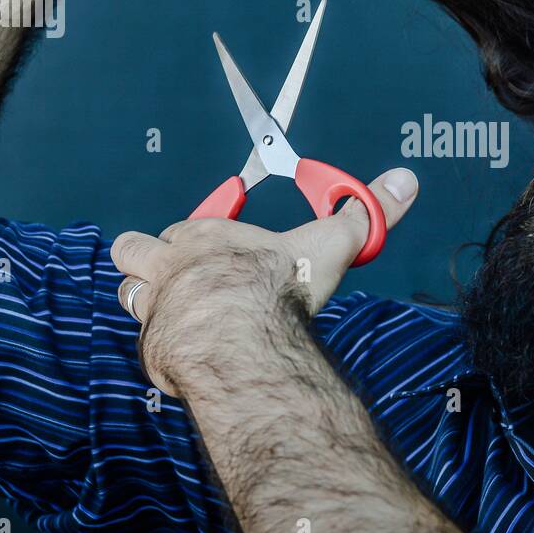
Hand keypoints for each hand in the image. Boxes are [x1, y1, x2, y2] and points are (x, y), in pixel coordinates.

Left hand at [109, 168, 417, 395]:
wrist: (243, 336)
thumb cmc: (279, 286)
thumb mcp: (332, 242)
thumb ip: (366, 213)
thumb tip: (406, 180)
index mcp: (204, 236)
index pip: (181, 226)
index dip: (195, 234)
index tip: (214, 243)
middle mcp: (169, 266)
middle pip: (133, 250)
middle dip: (147, 259)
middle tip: (175, 275)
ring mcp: (155, 308)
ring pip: (128, 293)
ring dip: (145, 300)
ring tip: (176, 313)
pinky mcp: (154, 348)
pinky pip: (147, 342)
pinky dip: (163, 345)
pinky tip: (189, 352)